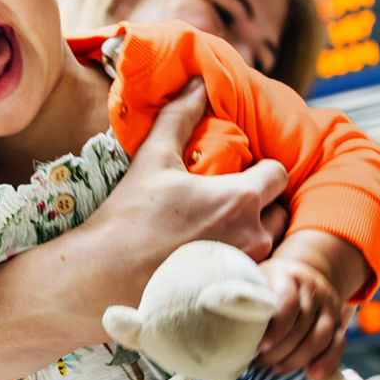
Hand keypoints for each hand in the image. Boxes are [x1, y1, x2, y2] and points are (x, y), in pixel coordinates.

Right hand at [84, 77, 288, 283]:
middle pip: (279, 212)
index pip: (278, 174)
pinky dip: (241, 268)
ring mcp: (246, 271)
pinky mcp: (233, 298)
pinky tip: (210, 264)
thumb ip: (180, 115)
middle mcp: (253, 237)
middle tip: (225, 205)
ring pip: (269, 246)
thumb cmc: (127, 219)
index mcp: (241, 199)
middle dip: (260, 205)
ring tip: (217, 234)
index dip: (261, 170)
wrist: (100, 281)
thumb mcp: (153, 159)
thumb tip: (198, 81)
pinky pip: (254, 277)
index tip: (238, 174)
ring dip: (253, 237)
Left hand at [254, 254, 345, 379]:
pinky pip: (338, 343)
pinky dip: (327, 361)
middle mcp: (313, 288)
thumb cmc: (268, 284)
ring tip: (276, 369)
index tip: (259, 347)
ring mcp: (329, 305)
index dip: (276, 327)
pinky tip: (313, 376)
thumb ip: (246, 299)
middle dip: (281, 349)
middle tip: (260, 363)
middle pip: (303, 324)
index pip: (289, 302)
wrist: (304, 273)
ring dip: (298, 358)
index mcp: (288, 276)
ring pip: (320, 336)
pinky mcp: (338, 321)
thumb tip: (219, 329)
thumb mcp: (257, 280)